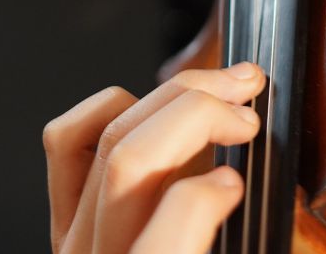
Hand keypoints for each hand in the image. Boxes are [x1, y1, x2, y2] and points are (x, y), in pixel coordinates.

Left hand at [43, 62, 264, 253]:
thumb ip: (260, 243)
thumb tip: (246, 191)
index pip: (165, 236)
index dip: (206, 196)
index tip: (239, 182)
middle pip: (135, 160)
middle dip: (199, 111)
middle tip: (248, 100)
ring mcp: (76, 235)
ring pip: (110, 137)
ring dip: (173, 94)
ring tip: (221, 87)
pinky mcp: (65, 214)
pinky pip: (66, 140)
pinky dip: (112, 106)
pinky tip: (155, 106)